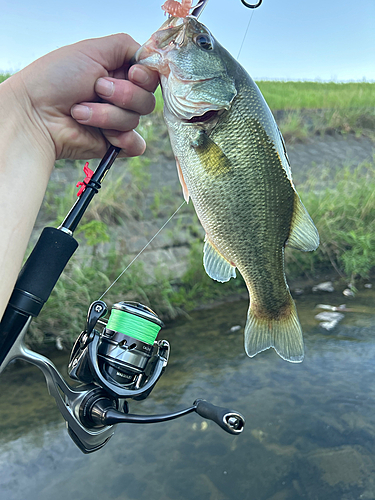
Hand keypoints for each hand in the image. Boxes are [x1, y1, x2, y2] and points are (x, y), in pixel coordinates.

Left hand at [6, 33, 158, 159]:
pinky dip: (125, 140)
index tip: (132, 74)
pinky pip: (136, 145)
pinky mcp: (114, 144)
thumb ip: (126, 46)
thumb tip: (151, 56)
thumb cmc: (56, 79)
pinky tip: (107, 137)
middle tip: (96, 89)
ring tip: (80, 112)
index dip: (145, 76)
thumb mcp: (92, 49)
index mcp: (116, 73)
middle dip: (123, 95)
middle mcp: (119, 97)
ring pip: (136, 120)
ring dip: (107, 115)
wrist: (36, 114)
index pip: (150, 76)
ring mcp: (117, 121)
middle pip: (147, 99)